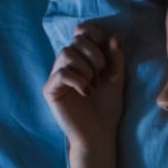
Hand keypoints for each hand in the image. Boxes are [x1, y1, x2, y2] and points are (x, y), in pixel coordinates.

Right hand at [42, 21, 125, 146]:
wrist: (99, 134)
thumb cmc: (107, 109)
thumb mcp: (116, 80)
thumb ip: (116, 59)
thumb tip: (114, 38)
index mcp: (82, 59)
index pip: (83, 33)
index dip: (95, 35)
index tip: (107, 52)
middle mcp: (67, 65)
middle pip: (76, 41)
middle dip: (94, 55)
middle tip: (101, 75)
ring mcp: (57, 76)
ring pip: (66, 53)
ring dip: (85, 68)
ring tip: (93, 85)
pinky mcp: (50, 89)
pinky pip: (61, 73)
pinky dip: (76, 80)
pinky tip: (86, 92)